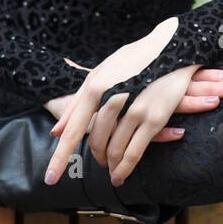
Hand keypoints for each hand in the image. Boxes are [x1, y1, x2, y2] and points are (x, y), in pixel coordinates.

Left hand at [43, 18, 178, 184]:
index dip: (60, 156)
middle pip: (95, 141)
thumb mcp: (101, 72)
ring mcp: (134, 108)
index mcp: (95, 86)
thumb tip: (55, 132)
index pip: (73, 129)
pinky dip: (126, 168)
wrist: (172, 46)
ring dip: (111, 165)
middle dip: (96, 157)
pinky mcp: (154, 117)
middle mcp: (111, 97)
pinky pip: (134, 152)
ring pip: (114, 149)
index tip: (50, 178)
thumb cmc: (134, 59)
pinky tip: (122, 174)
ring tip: (112, 172)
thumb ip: (77, 101)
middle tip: (101, 163)